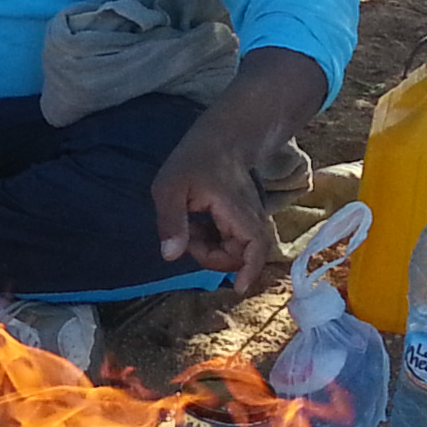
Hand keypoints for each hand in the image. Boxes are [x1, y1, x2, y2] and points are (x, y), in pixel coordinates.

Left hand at [150, 119, 281, 292]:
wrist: (222, 137)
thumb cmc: (194, 159)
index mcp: (236, 211)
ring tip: (190, 227)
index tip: (237, 289)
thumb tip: (171, 256)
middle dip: (212, 257)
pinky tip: (197, 224)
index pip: (255, 248)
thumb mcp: (171, 187)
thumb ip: (171, 221)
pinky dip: (213, 240)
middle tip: (187, 236)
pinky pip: (231, 240)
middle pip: (239, 256)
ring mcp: (248, 219)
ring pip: (235, 250)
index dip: (249, 272)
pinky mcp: (242, 219)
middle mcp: (249, 218)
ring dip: (210, 249)